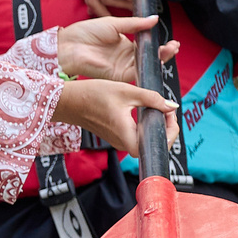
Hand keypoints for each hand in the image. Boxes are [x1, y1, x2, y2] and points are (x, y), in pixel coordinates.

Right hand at [54, 77, 177, 153]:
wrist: (66, 100)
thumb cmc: (92, 95)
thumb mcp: (126, 91)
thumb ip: (152, 99)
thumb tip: (172, 106)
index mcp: (126, 133)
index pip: (155, 146)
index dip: (169, 133)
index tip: (169, 114)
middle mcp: (122, 142)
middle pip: (152, 146)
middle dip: (165, 131)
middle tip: (166, 112)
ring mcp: (117, 140)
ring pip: (144, 141)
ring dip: (155, 129)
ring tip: (158, 111)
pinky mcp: (113, 136)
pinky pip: (134, 137)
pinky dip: (144, 128)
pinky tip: (144, 113)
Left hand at [56, 14, 177, 82]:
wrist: (68, 44)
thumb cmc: (85, 32)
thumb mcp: (114, 24)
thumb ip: (136, 24)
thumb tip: (155, 18)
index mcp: (124, 44)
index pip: (147, 46)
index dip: (160, 44)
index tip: (173, 40)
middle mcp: (125, 57)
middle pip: (150, 57)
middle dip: (164, 52)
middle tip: (175, 46)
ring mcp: (122, 66)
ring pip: (146, 65)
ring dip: (160, 59)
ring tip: (170, 50)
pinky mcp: (118, 75)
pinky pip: (137, 74)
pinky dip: (148, 69)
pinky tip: (158, 62)